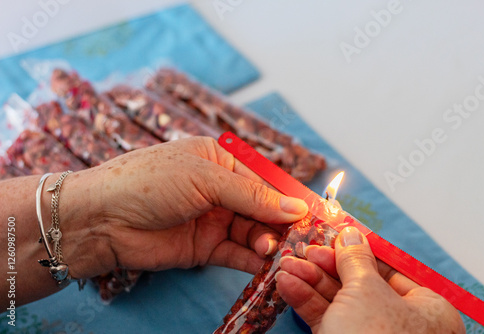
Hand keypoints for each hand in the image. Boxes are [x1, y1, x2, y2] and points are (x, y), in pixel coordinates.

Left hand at [60, 137, 307, 278]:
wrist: (102, 219)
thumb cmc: (150, 182)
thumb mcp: (206, 179)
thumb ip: (253, 196)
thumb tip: (296, 207)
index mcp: (221, 160)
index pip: (265, 180)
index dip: (289, 197)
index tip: (314, 214)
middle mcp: (220, 189)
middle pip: (263, 208)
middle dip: (281, 223)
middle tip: (299, 238)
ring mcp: (213, 219)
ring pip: (253, 232)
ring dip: (267, 241)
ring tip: (274, 249)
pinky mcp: (204, 247)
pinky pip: (237, 253)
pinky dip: (252, 260)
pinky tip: (265, 264)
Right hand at [276, 226, 464, 333]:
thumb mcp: (366, 291)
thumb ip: (355, 260)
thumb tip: (352, 235)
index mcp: (425, 308)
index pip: (388, 268)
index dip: (358, 250)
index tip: (333, 236)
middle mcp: (401, 322)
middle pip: (358, 282)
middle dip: (325, 264)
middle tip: (304, 249)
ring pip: (338, 300)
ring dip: (309, 280)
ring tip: (286, 264)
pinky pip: (326, 318)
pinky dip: (306, 301)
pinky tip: (287, 284)